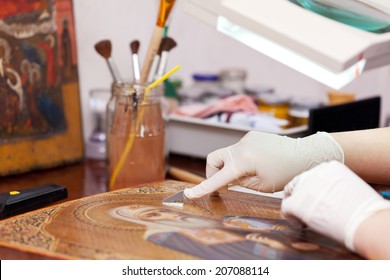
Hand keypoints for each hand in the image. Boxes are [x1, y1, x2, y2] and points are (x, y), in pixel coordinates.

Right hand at [184, 131, 343, 198]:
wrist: (307, 154)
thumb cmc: (286, 173)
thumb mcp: (260, 185)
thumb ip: (238, 182)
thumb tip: (224, 180)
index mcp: (243, 161)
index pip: (218, 178)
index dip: (203, 189)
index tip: (188, 195)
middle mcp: (241, 146)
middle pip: (213, 159)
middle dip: (213, 173)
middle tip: (226, 184)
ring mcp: (246, 138)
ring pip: (225, 154)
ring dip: (229, 166)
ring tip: (247, 174)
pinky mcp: (251, 135)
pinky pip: (237, 149)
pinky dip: (238, 159)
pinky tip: (255, 164)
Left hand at [281, 161, 389, 250]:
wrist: (364, 220)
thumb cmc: (363, 209)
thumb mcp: (350, 188)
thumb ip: (335, 186)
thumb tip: (326, 196)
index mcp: (329, 167)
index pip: (313, 176)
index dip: (312, 189)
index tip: (316, 199)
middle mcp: (313, 173)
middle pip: (298, 182)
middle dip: (300, 196)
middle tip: (307, 209)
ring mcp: (302, 187)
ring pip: (290, 194)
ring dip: (296, 206)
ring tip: (306, 219)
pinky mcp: (295, 203)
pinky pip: (286, 208)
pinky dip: (291, 217)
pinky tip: (302, 224)